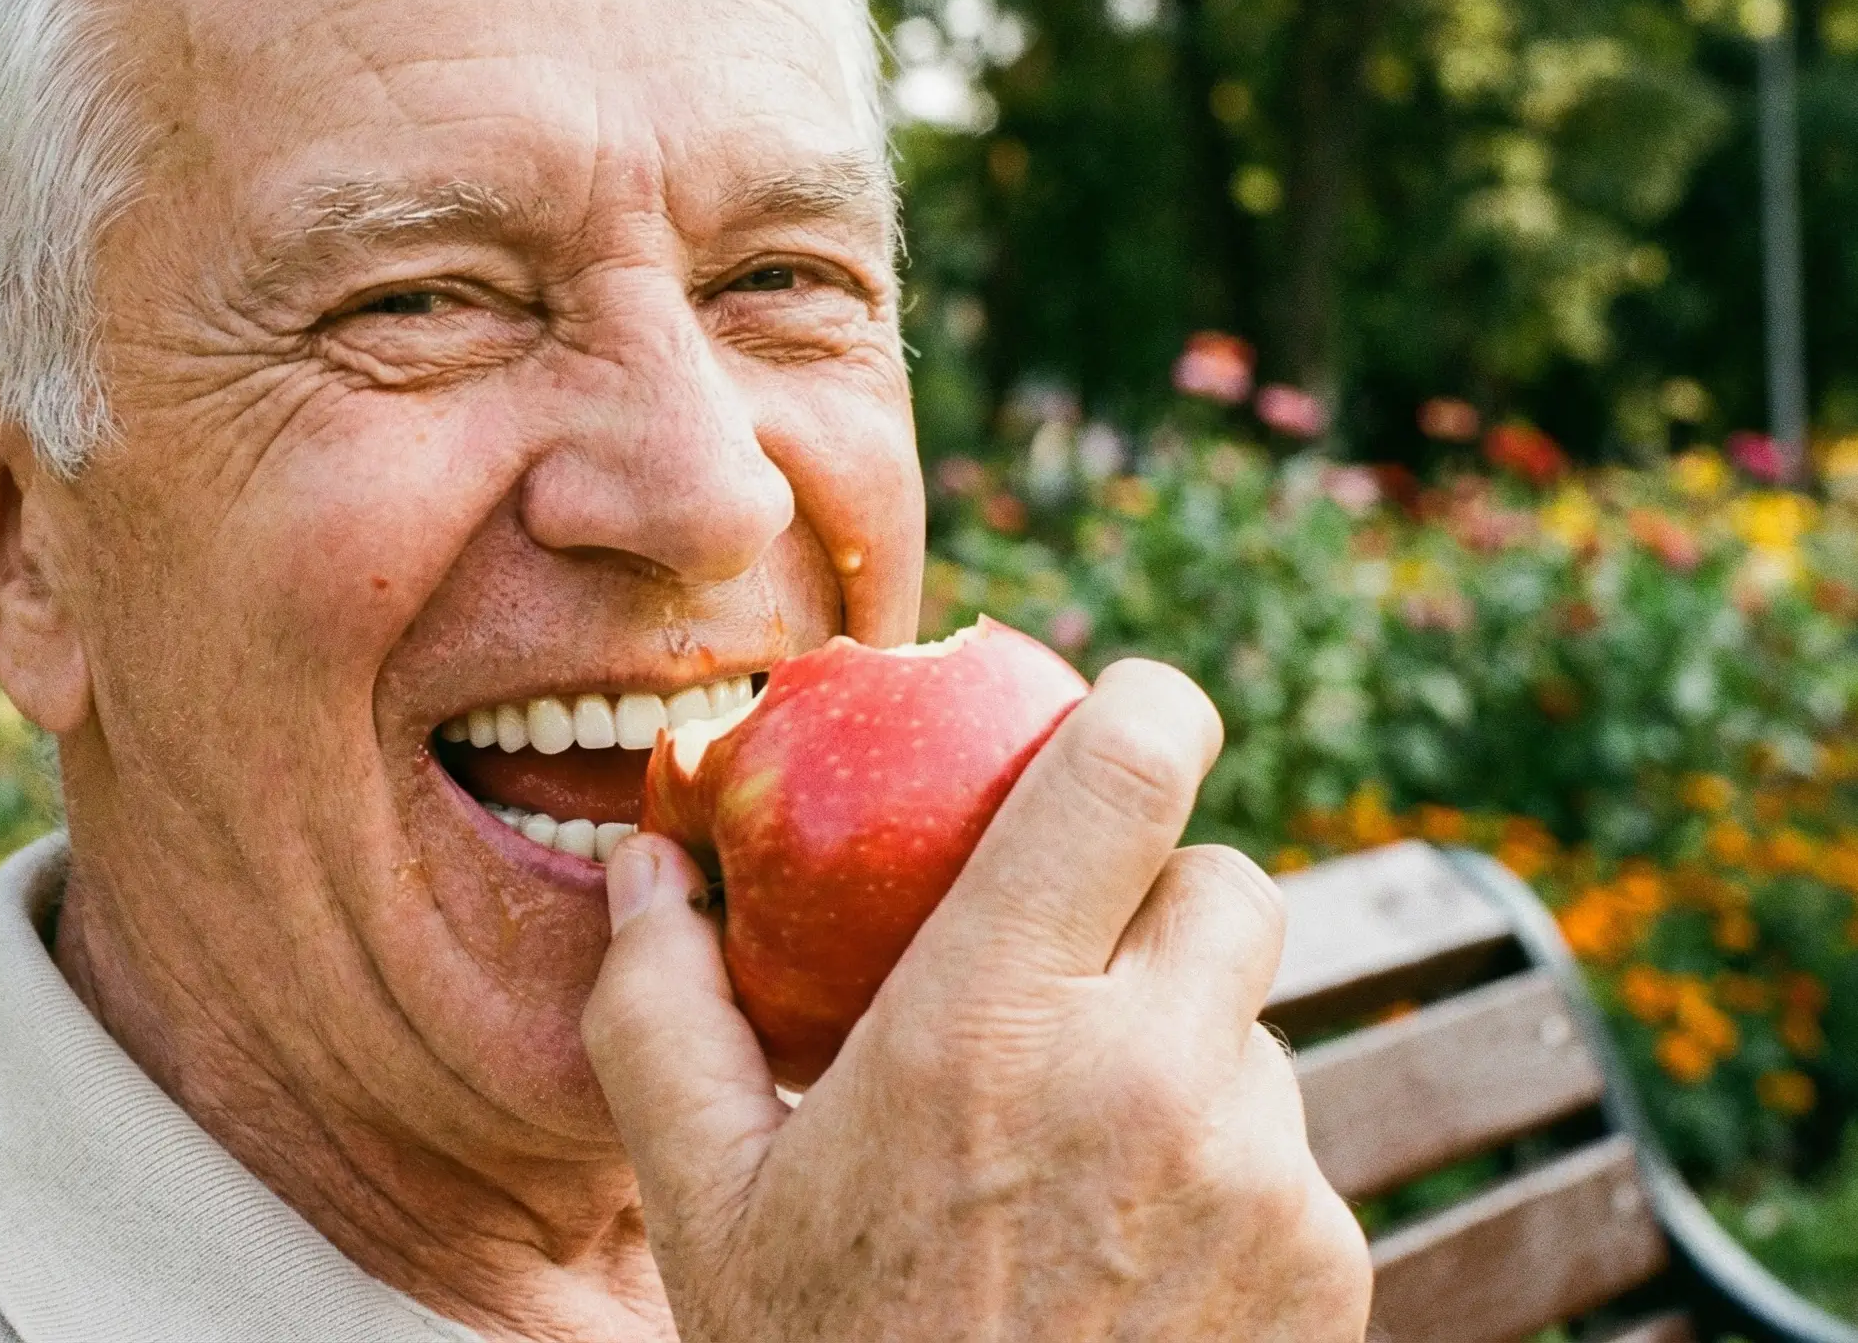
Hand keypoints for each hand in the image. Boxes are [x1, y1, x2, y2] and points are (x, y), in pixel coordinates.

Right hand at [583, 659, 1370, 1340]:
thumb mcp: (704, 1200)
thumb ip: (661, 1012)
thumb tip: (641, 865)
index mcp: (988, 1026)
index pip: (1131, 770)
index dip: (1140, 710)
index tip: (1108, 720)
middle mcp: (1150, 1077)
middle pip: (1226, 878)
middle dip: (1154, 894)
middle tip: (1065, 967)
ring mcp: (1260, 1174)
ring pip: (1257, 1020)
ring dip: (1185, 1040)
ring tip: (1071, 1149)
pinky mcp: (1328, 1261)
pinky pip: (1292, 1145)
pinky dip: (1226, 1162)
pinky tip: (1128, 1247)